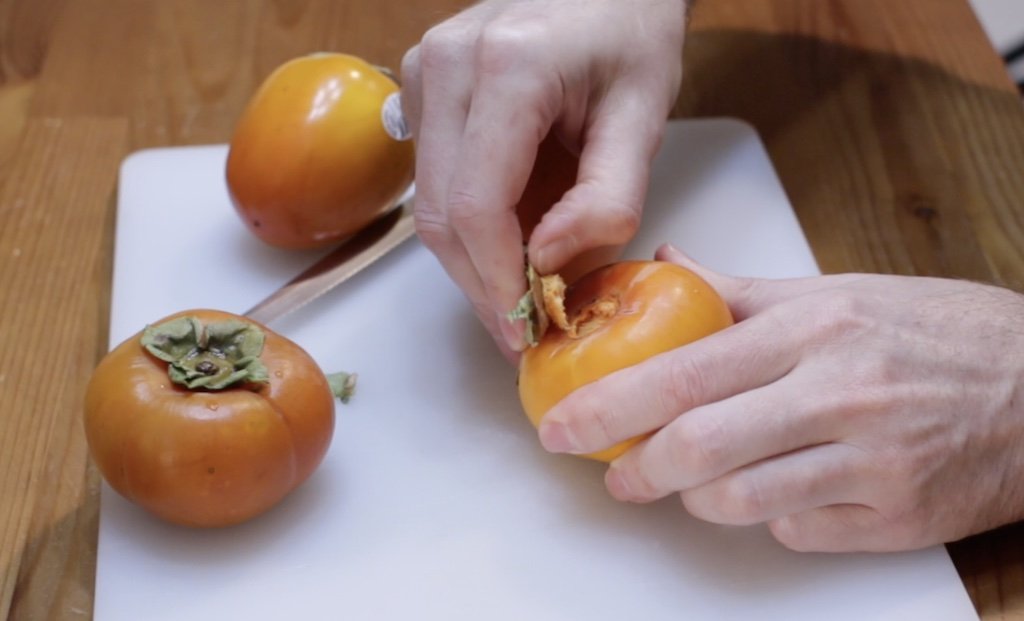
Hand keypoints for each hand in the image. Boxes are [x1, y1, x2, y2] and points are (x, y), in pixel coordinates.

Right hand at [400, 0, 688, 356]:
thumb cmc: (631, 32)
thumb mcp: (644, 114)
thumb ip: (606, 199)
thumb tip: (545, 262)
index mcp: (508, 67)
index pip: (477, 205)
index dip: (497, 282)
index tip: (524, 330)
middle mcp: (447, 64)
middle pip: (440, 213)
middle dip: (481, 284)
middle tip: (521, 329)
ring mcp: (424, 71)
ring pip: (428, 203)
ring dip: (472, 258)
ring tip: (521, 290)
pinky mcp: (421, 83)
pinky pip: (432, 177)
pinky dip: (467, 222)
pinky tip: (508, 240)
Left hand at [538, 244, 1023, 551]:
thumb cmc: (936, 332)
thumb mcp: (837, 292)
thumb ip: (741, 289)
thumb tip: (667, 265)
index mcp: (813, 328)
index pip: (682, 372)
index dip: (608, 404)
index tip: (562, 423)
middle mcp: (838, 394)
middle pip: (698, 446)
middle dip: (633, 467)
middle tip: (610, 470)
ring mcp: (868, 463)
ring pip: (737, 501)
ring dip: (692, 497)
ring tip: (685, 478)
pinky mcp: (892, 518)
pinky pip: (793, 532)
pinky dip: (764, 516)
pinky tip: (770, 489)